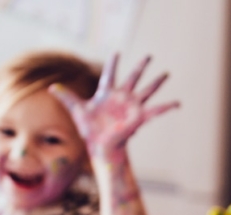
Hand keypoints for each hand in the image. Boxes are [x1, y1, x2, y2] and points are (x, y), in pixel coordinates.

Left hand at [49, 53, 178, 161]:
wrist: (100, 146)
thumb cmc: (90, 129)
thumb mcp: (77, 110)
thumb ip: (67, 97)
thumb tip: (52, 87)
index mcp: (107, 93)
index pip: (110, 74)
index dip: (113, 63)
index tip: (116, 52)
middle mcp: (122, 97)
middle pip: (133, 77)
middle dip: (141, 67)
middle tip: (149, 56)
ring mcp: (132, 106)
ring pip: (147, 90)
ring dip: (157, 82)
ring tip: (166, 74)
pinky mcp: (139, 116)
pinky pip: (156, 110)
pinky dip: (167, 107)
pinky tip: (178, 103)